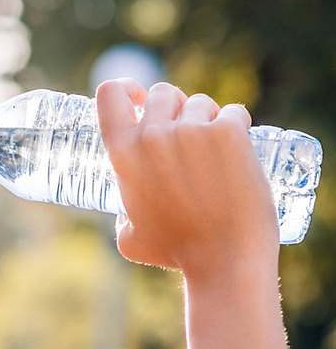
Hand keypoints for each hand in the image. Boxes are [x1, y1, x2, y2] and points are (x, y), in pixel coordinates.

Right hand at [96, 79, 279, 278]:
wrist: (224, 260)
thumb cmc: (176, 253)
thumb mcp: (129, 237)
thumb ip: (122, 215)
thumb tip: (127, 212)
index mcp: (122, 155)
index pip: (110, 94)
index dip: (125, 88)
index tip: (138, 98)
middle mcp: (153, 136)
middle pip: (162, 92)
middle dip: (175, 107)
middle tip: (188, 135)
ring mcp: (192, 131)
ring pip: (200, 102)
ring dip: (207, 119)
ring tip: (216, 154)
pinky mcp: (229, 132)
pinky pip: (233, 112)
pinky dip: (238, 126)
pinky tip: (239, 151)